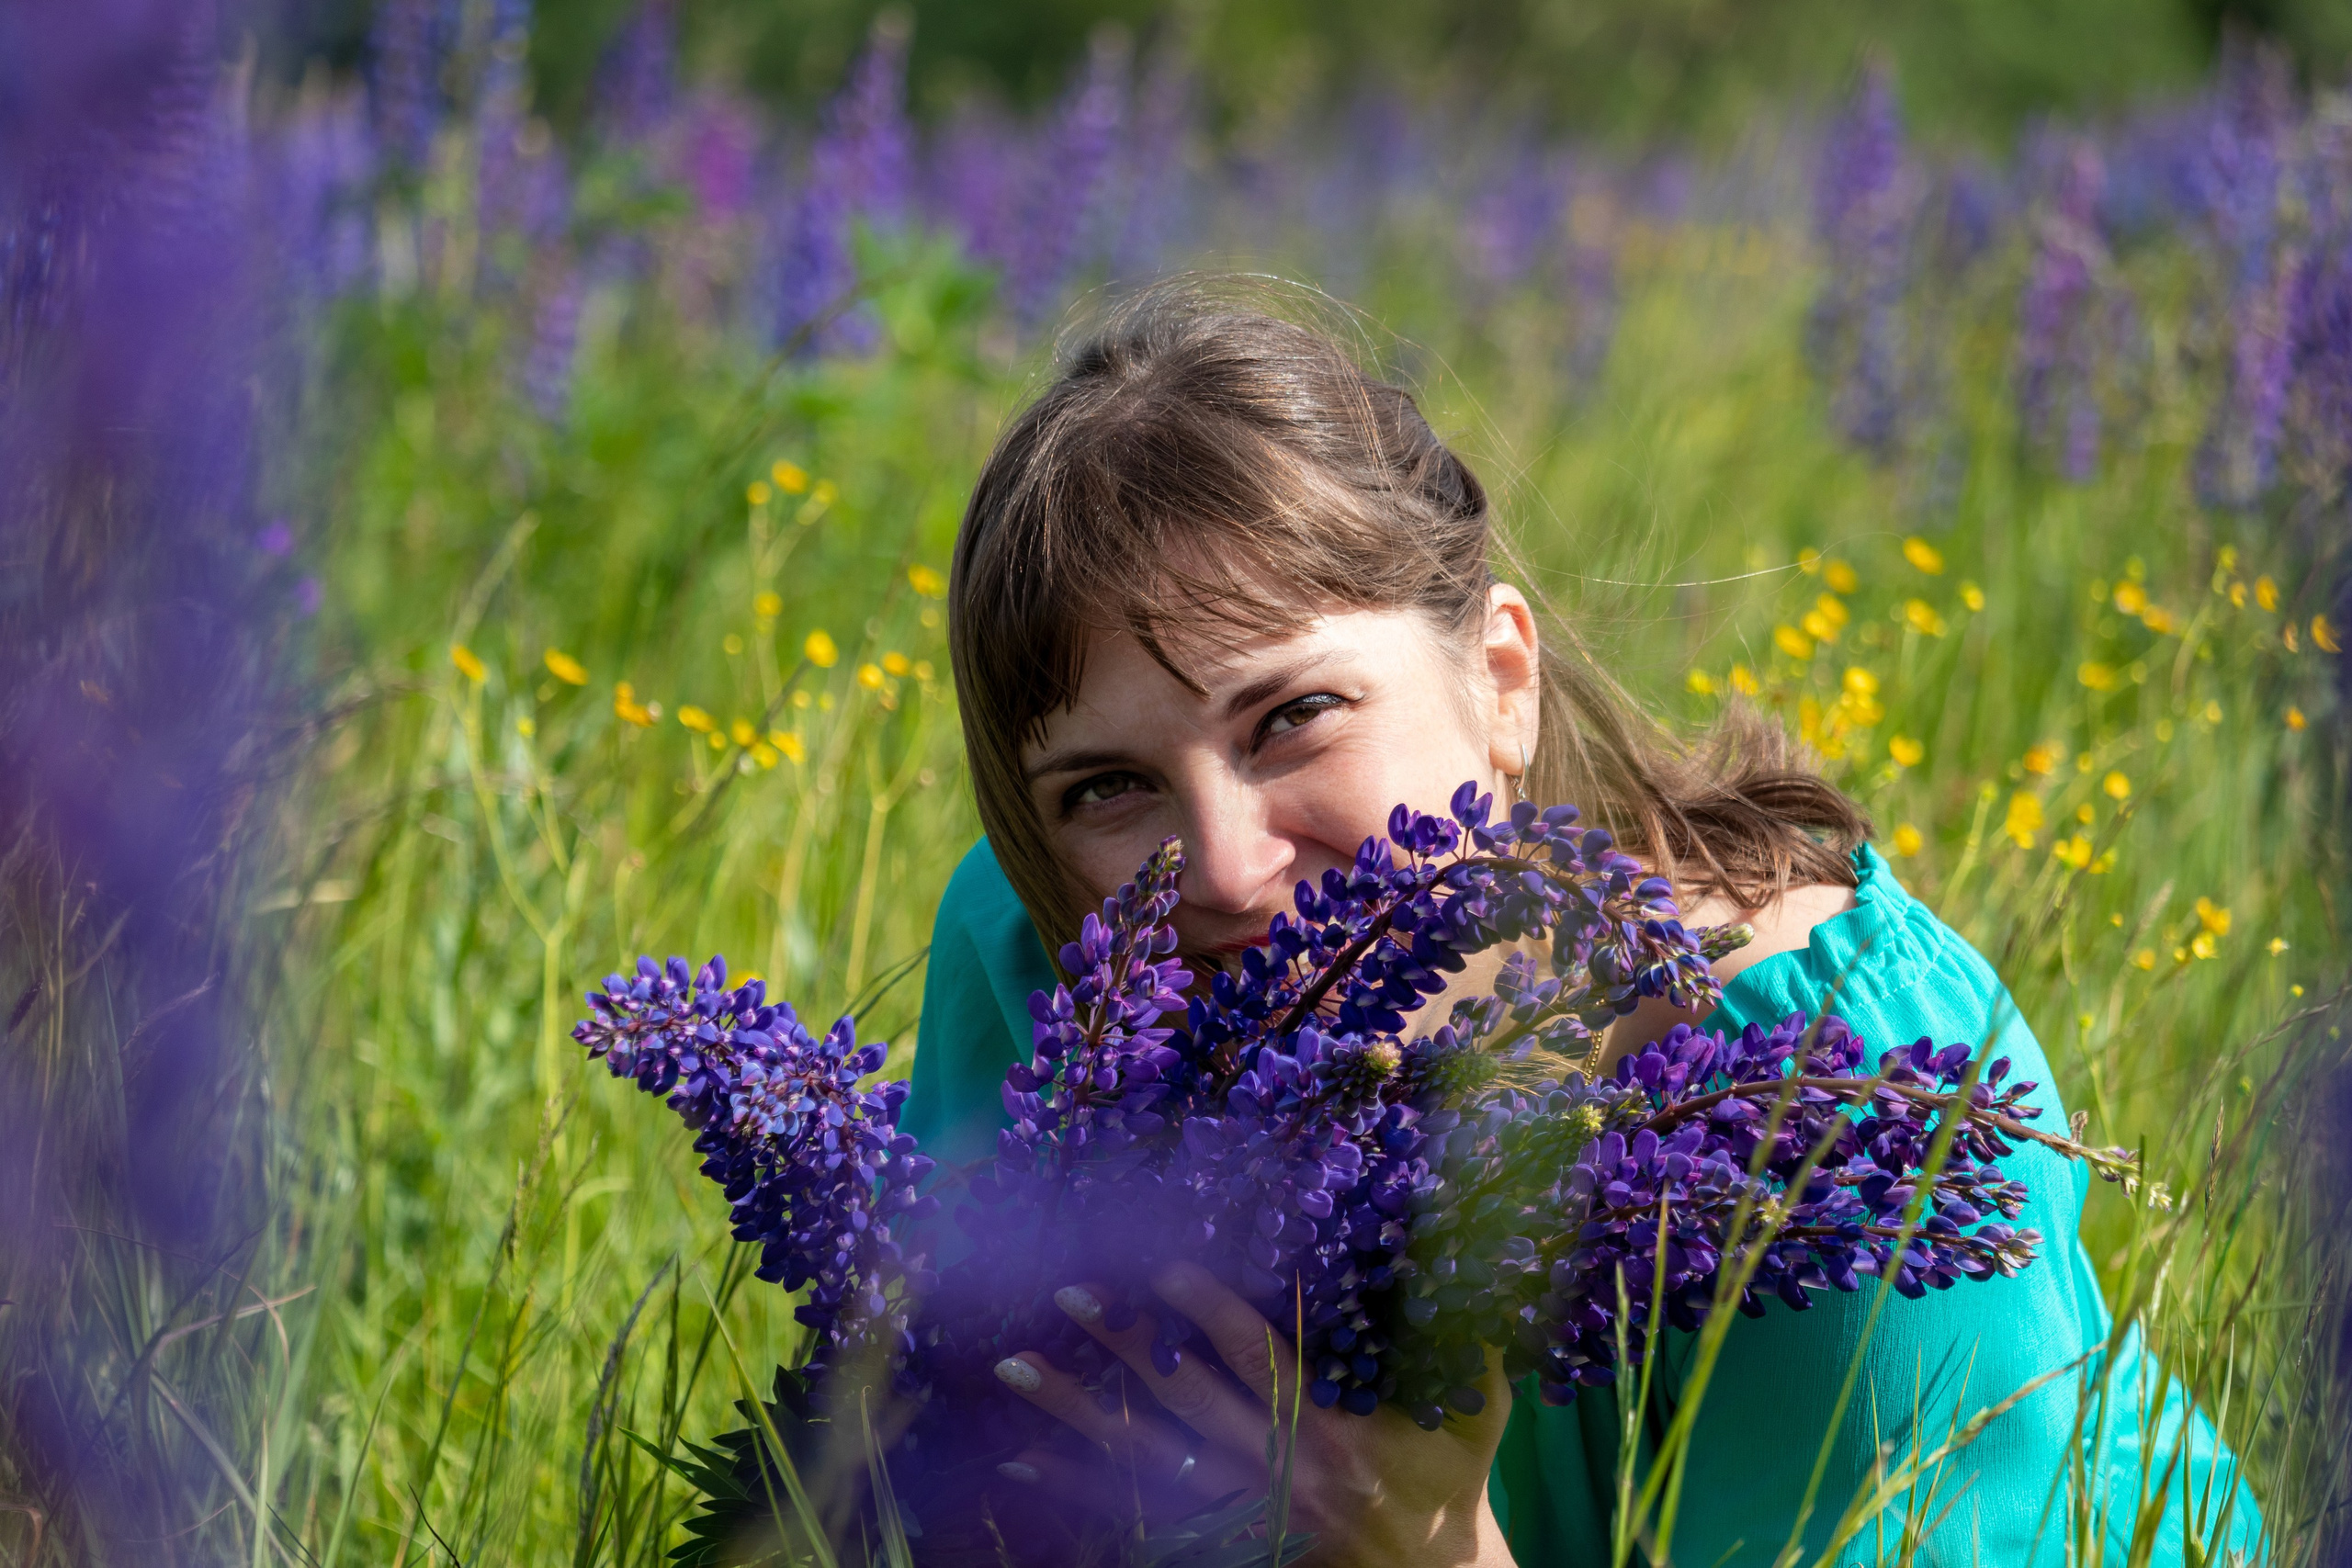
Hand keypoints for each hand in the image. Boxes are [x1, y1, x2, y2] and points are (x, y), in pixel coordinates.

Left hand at [990, 1262, 1514, 1566]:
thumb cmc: (1454, 1476)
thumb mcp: (1475, 1408)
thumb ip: (1468, 1331)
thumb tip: (1471, 1231)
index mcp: (1334, 1434)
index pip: (1262, 1366)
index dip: (1215, 1316)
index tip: (1168, 1267)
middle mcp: (1275, 1474)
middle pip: (1183, 1404)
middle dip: (1123, 1346)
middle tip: (1065, 1292)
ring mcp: (1236, 1510)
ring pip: (1140, 1456)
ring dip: (1072, 1411)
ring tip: (1010, 1364)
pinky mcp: (1213, 1535)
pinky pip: (1128, 1509)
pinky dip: (1072, 1483)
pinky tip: (1018, 1457)